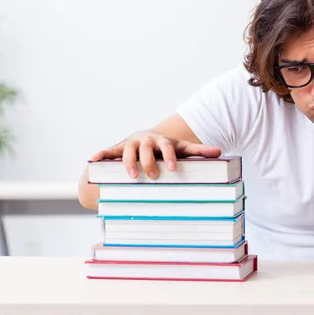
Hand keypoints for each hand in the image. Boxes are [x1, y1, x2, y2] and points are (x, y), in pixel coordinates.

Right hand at [89, 130, 220, 178]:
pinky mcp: (118, 149)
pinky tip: (93, 160)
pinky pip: (108, 152)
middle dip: (149, 162)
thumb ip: (200, 151)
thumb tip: (220, 153)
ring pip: (127, 152)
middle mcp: (145, 140)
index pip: (167, 147)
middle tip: (153, 176)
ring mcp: (131, 144)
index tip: (174, 169)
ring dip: (128, 163)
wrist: (147, 138)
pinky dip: (101, 155)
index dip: (170, 157)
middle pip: (146, 150)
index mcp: (162, 141)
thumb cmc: (167, 147)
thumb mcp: (183, 148)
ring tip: (131, 177)